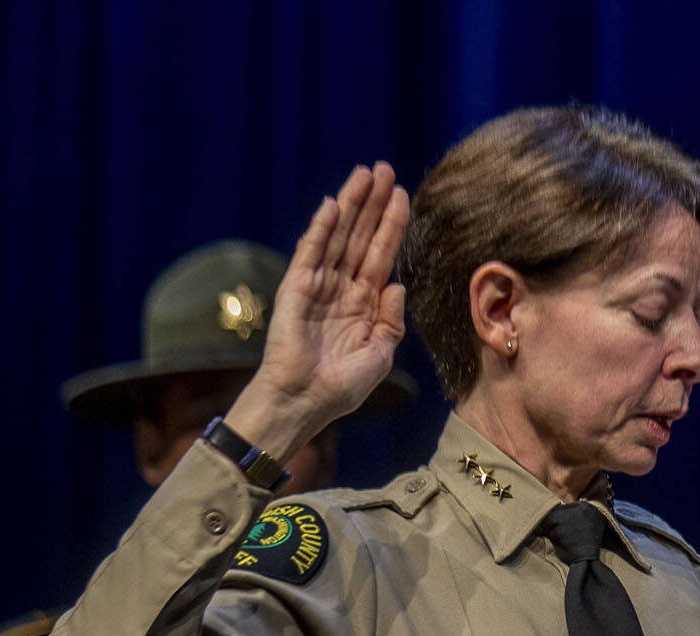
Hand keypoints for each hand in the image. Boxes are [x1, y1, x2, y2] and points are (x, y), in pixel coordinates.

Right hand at [228, 162, 410, 451]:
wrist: (304, 403)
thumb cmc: (340, 388)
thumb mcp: (379, 355)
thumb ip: (391, 321)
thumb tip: (398, 285)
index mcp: (363, 304)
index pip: (381, 255)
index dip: (391, 225)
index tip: (403, 195)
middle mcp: (341, 289)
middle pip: (360, 236)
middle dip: (372, 203)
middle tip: (384, 168)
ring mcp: (318, 286)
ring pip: (338, 236)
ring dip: (351, 204)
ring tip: (364, 173)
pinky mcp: (296, 289)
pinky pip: (310, 253)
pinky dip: (321, 229)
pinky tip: (334, 204)